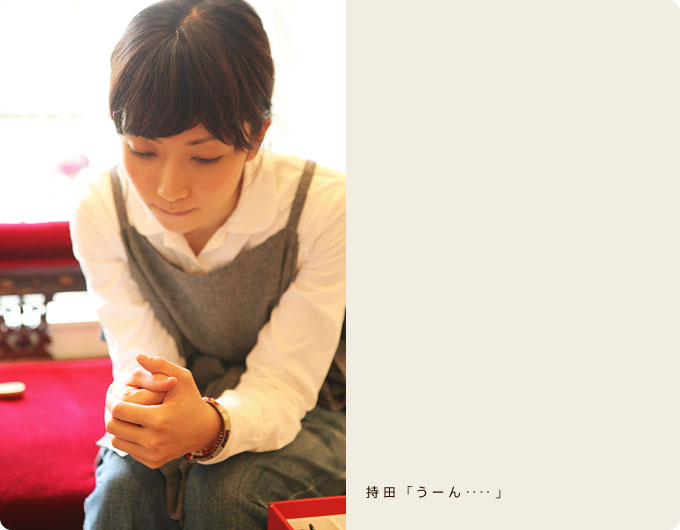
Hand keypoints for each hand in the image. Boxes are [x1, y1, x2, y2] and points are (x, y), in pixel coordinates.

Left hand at [105, 355, 222, 468]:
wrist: (204, 430)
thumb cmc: (191, 399)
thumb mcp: (182, 378)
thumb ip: (160, 365)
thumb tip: (138, 356)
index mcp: (160, 419)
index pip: (120, 411)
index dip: (112, 400)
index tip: (112, 394)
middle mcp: (155, 441)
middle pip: (114, 426)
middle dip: (111, 413)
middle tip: (115, 404)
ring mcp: (153, 454)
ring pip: (116, 440)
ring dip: (119, 426)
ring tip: (126, 414)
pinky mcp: (152, 462)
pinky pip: (127, 450)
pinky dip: (128, 438)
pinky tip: (136, 427)